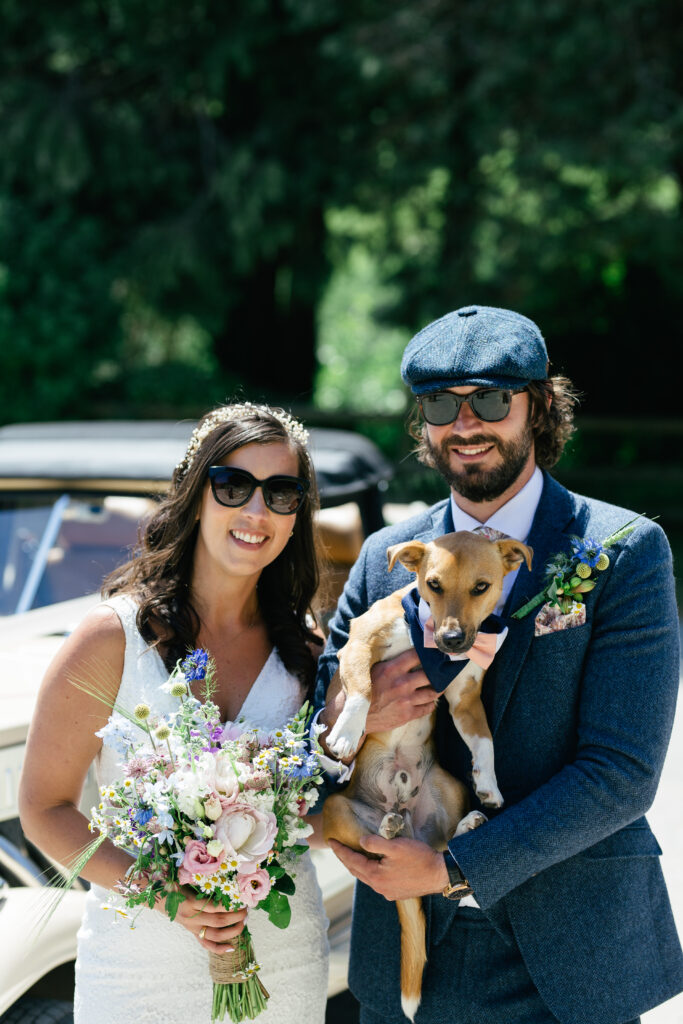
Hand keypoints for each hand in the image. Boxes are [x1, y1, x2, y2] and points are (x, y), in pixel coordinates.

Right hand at [158, 886, 247, 952]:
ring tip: (243, 923)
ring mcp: (192, 927)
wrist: (158, 896)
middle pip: (218, 921)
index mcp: (191, 903)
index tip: (243, 900)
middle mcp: (192, 918)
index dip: (231, 906)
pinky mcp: (192, 932)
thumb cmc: (174, 883)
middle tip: (247, 910)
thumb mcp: (187, 878)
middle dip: (236, 917)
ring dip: (232, 931)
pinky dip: (218, 948)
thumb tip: (223, 874)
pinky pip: (205, 944)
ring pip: (214, 935)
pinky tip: (231, 947)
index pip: (215, 907)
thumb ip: (203, 879)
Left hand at [328, 835, 448, 900]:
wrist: (440, 875)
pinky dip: (369, 872)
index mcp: (376, 876)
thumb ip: (375, 843)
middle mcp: (379, 887)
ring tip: (351, 855)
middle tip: (336, 847)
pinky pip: (377, 881)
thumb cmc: (419, 858)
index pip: (351, 861)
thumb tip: (361, 841)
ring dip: (357, 866)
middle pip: (356, 871)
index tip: (330, 841)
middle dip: (345, 858)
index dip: (340, 850)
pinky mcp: (396, 893)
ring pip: (366, 877)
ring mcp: (388, 892)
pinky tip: (372, 866)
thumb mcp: (396, 846)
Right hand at [364, 649, 438, 733]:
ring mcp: (406, 700)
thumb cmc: (362, 689)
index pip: (417, 655)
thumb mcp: (371, 669)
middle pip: (430, 674)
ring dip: (438, 688)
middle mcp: (401, 683)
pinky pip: (427, 708)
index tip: (434, 651)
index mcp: (391, 669)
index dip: (428, 652)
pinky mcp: (407, 715)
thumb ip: (386, 660)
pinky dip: (430, 703)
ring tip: (439, 684)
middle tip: (442, 669)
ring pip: (433, 692)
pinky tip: (429, 700)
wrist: (354, 715)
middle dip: (438, 671)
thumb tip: (394, 644)